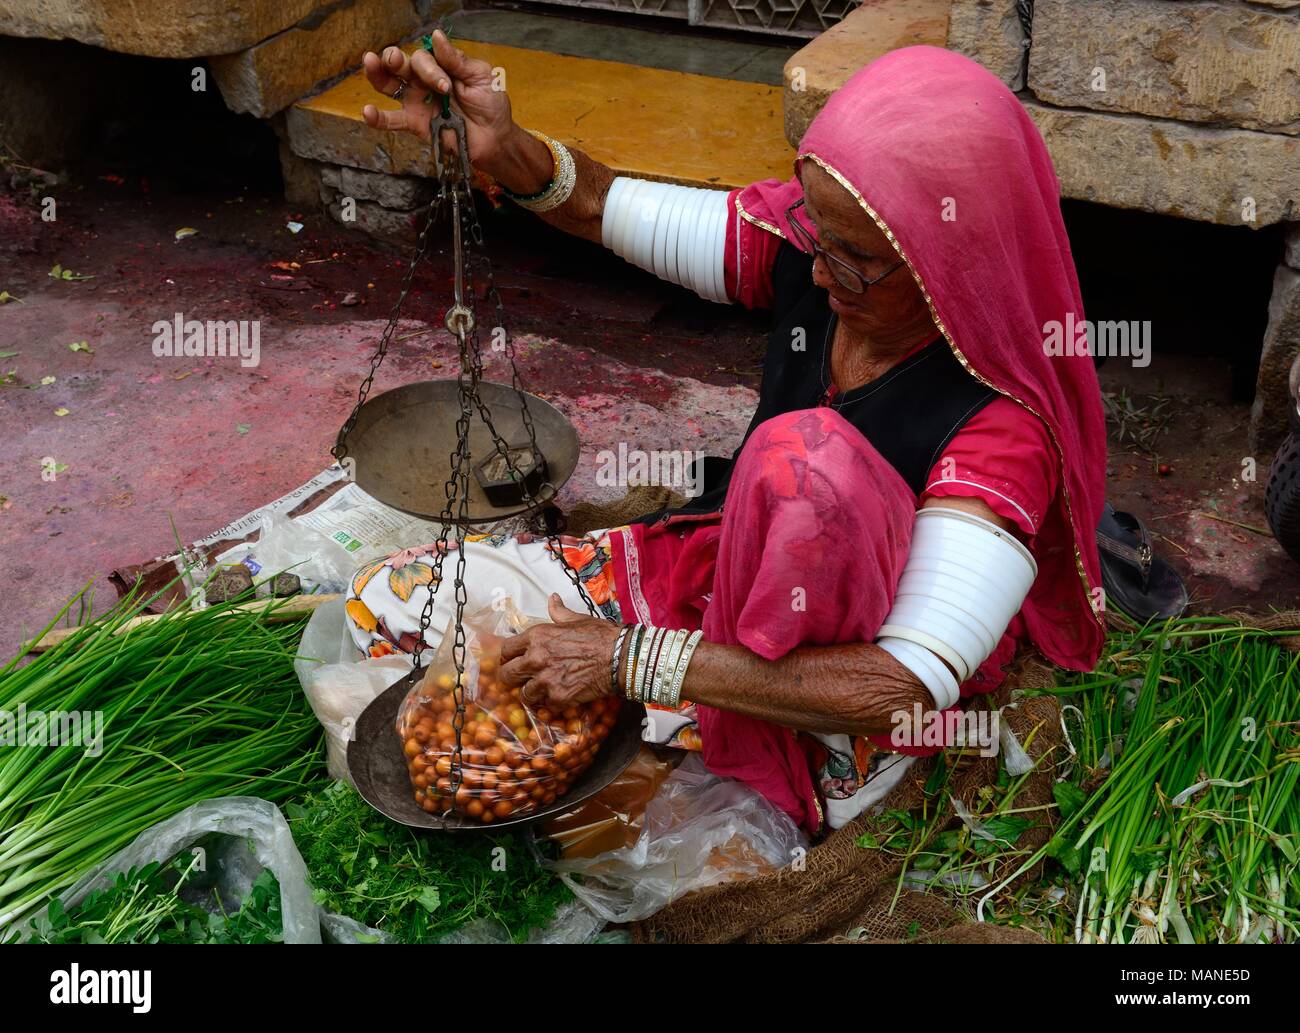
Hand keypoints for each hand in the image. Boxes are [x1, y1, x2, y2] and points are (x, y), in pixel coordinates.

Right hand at [361, 30, 514, 165]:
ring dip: (377, 73)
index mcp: (440, 66)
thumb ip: (457, 60)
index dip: (431, 69)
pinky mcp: (415, 124)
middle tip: (395, 60)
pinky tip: (367, 112)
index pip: (425, 57)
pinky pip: (391, 121)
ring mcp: (416, 102)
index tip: (447, 87)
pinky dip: (377, 118)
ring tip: (370, 63)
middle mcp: (424, 81)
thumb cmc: (490, 104)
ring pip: (389, 85)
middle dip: (394, 58)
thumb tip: (436, 35)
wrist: (495, 138)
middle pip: (400, 64)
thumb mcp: (480, 76)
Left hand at [499, 595, 620, 708]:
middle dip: (512, 678)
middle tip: (522, 679)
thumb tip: (552, 599)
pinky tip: (560, 695)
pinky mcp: (558, 698)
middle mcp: (536, 658)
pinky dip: (551, 703)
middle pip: (506, 675)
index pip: (506, 650)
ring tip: (543, 689)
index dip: (508, 657)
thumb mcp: (576, 619)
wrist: (620, 657)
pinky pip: (544, 705)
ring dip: (532, 692)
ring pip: (524, 694)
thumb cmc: (600, 636)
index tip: (513, 661)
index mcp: (537, 637)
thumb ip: (559, 612)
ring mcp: (546, 680)